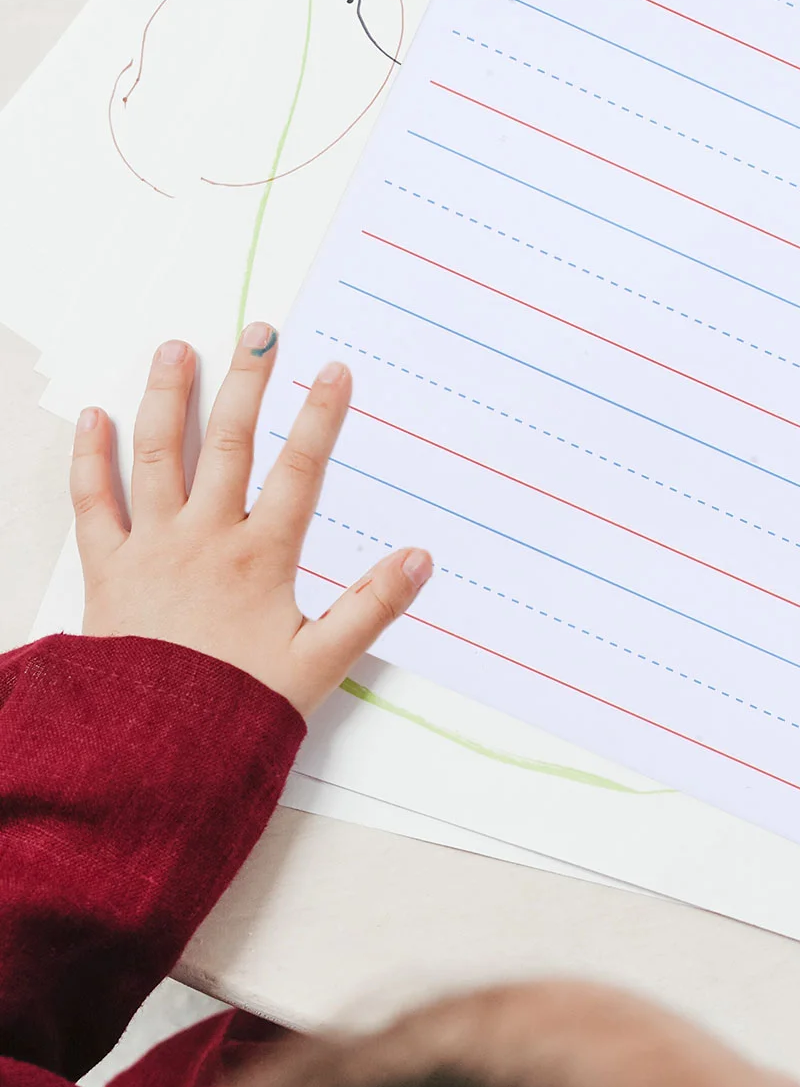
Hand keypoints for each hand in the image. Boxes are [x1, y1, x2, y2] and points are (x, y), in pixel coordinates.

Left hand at [70, 325, 431, 715]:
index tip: (332, 370)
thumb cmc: (236, 708)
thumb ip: (372, 607)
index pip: (300, 471)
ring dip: (168, 399)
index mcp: (261, 558)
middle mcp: (206, 539)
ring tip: (176, 350)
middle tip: (257, 334)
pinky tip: (94, 418)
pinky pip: (93, 503)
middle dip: (247, 384)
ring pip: (159, 457)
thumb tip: (420, 559)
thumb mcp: (320, 664)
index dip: (320, 418)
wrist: (149, 751)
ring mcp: (152, 548)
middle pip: (229, 445)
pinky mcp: (107, 570)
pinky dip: (91, 457)